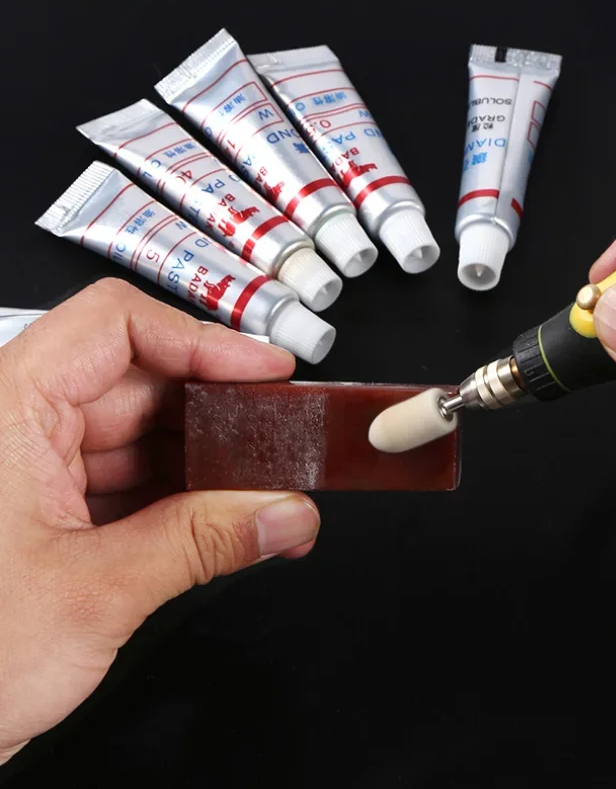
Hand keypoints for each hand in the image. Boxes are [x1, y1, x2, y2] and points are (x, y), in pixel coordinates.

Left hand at [0, 279, 319, 763]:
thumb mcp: (92, 595)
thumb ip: (200, 544)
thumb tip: (282, 513)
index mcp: (4, 412)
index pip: (115, 327)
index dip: (201, 341)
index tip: (264, 372)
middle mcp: (15, 428)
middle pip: (141, 384)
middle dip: (220, 415)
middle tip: (280, 440)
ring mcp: (32, 470)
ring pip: (142, 436)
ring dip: (209, 466)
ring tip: (265, 494)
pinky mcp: (48, 510)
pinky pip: (131, 481)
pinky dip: (183, 500)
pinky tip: (228, 522)